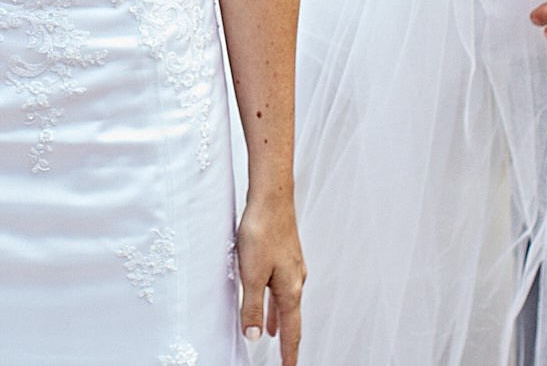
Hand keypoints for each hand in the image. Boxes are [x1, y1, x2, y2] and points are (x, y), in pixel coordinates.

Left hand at [237, 193, 303, 363]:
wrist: (272, 197)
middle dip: (287, 341)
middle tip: (285, 360)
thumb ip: (251, 306)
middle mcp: (295, 281)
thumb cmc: (262, 230)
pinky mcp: (284, 256)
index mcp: (290, 290)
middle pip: (291, 320)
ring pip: (285, 303)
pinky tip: (266, 302)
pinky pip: (280, 288)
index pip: (291, 332)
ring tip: (271, 338)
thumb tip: (253, 335)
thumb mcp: (251, 274)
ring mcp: (291, 268)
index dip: (289, 353)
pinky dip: (274, 302)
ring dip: (279, 322)